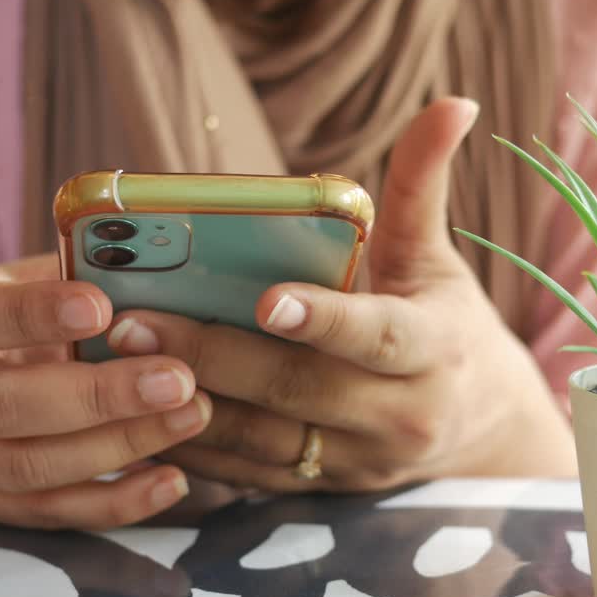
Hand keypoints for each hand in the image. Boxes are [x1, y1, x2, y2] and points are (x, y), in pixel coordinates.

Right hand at [0, 255, 212, 528]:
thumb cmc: (13, 312)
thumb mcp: (26, 278)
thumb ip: (76, 275)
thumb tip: (155, 270)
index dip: (33, 314)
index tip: (102, 308)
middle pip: (1, 404)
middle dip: (97, 395)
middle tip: (176, 380)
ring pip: (29, 466)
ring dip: (119, 446)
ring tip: (191, 417)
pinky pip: (51, 512)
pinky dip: (117, 501)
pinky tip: (173, 479)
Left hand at [107, 97, 575, 491]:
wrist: (478, 429)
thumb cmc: (447, 327)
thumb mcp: (435, 260)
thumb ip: (422, 186)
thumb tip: (453, 104)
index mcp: (430, 350)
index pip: (376, 336)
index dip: (324, 319)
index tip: (266, 298)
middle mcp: (399, 417)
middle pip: (300, 390)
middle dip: (215, 357)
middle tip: (137, 322)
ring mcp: (357, 464)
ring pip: (264, 441)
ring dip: (188, 406)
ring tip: (119, 364)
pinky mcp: (321, 492)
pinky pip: (249, 476)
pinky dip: (194, 446)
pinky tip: (137, 414)